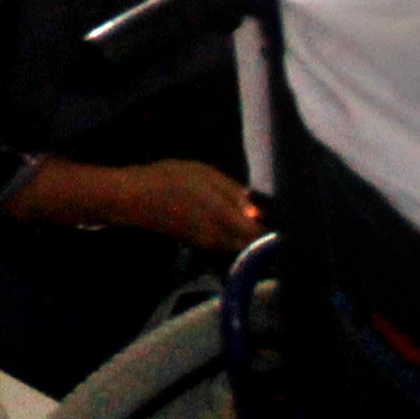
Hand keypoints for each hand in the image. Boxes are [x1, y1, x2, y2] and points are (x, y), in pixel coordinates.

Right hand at [107, 159, 263, 252]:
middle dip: (263, 233)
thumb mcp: (203, 174)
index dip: (275, 232)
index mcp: (225, 218)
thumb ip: (233, 193)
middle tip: (271, 215)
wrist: (133, 199)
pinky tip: (230, 217)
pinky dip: (233, 234)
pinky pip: (225, 242)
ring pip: (238, 243)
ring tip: (253, 215)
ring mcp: (208, 242)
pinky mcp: (198, 242)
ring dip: (248, 234)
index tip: (286, 222)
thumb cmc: (168, 179)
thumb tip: (258, 212)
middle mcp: (220, 237)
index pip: (261, 235)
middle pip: (251, 242)